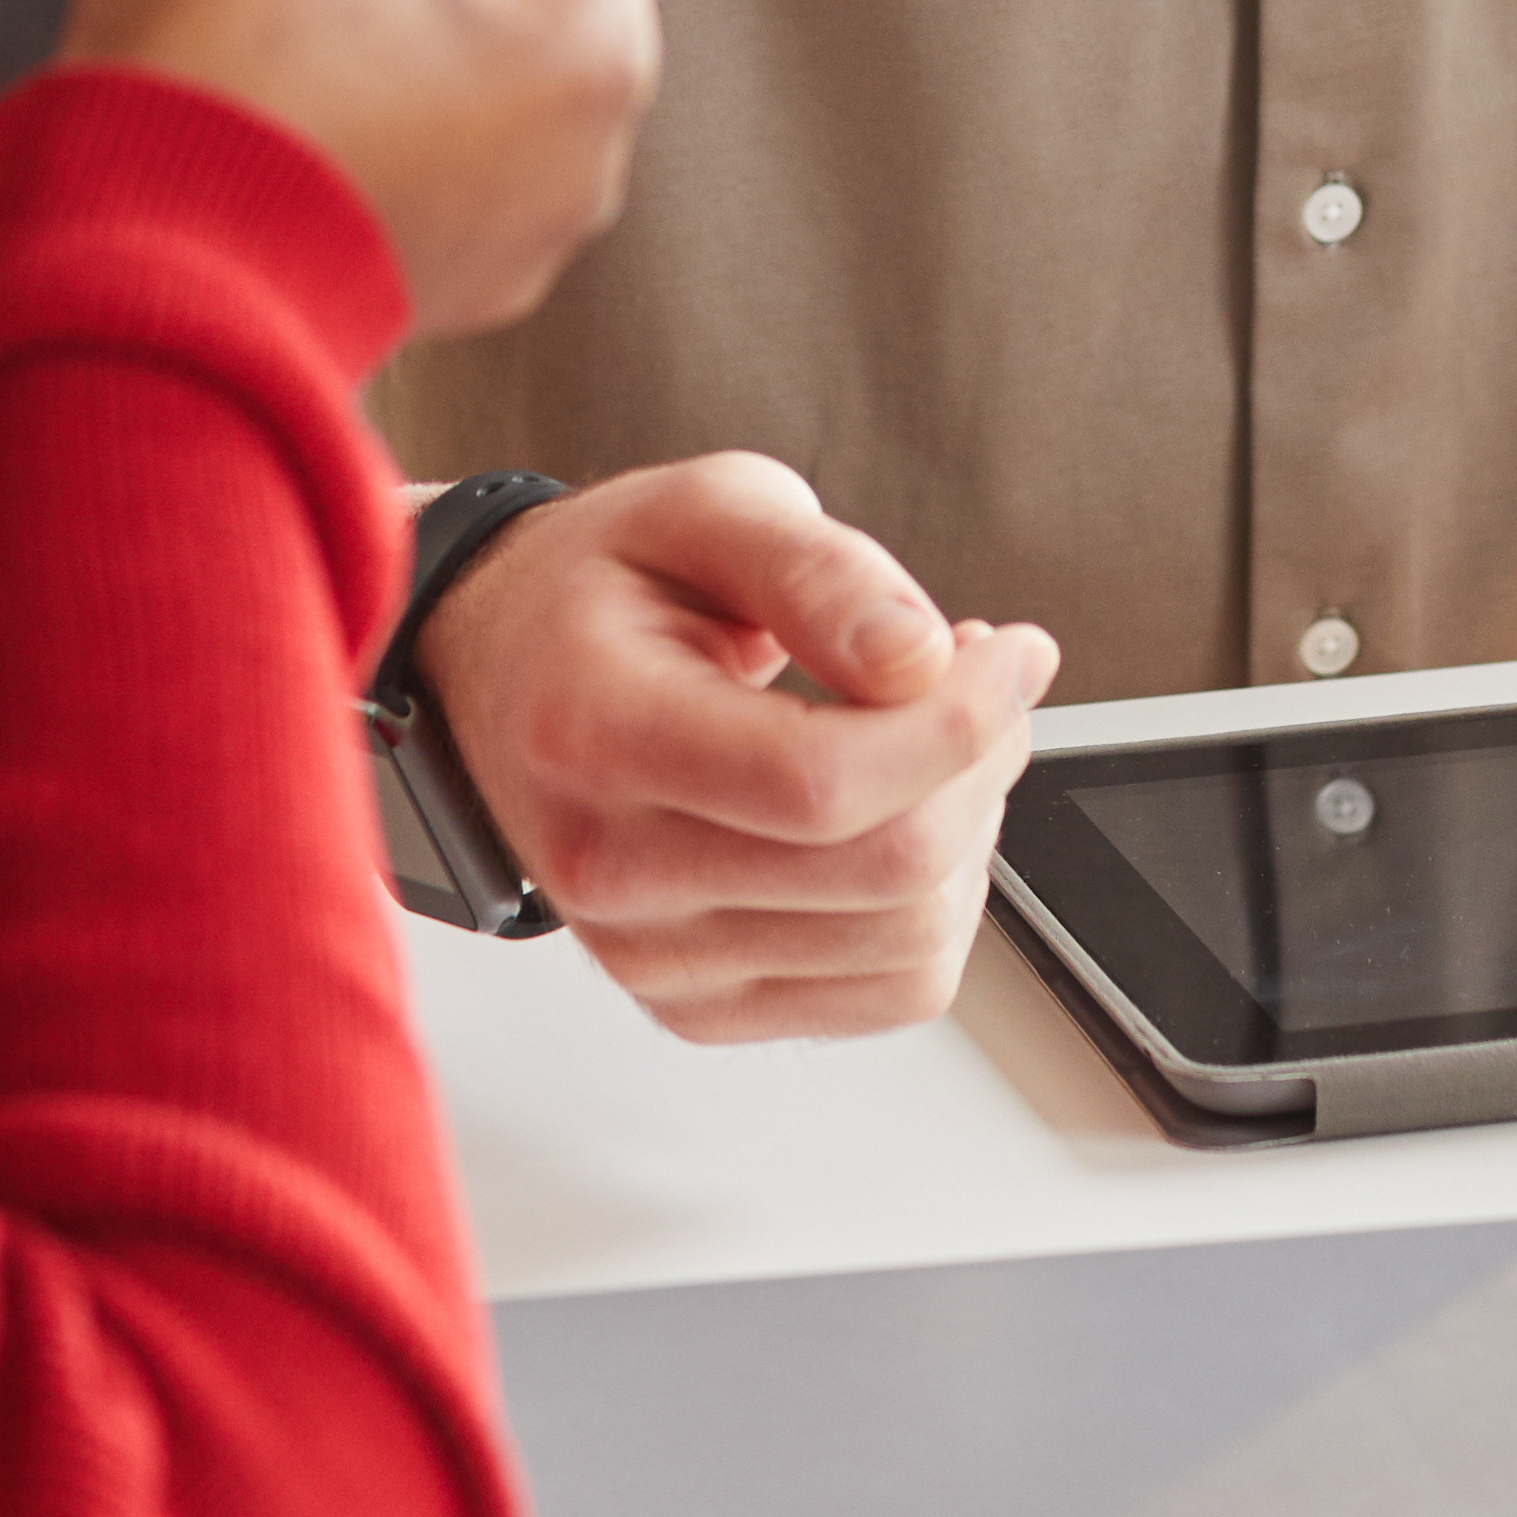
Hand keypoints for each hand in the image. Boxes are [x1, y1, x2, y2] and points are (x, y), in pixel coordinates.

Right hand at [58, 0, 654, 337]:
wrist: (127, 288)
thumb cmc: (225, 70)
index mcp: (600, 32)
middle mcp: (594, 148)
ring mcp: (522, 235)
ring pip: (455, 45)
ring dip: (367, 9)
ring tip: (257, 17)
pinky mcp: (440, 291)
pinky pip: (415, 147)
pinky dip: (348, 110)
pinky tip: (261, 110)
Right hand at [414, 453, 1061, 1042]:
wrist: (509, 673)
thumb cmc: (606, 588)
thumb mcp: (708, 509)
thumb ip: (815, 570)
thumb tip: (917, 658)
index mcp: (595, 730)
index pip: (820, 781)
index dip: (957, 720)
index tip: (1006, 650)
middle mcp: (609, 869)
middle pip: (884, 869)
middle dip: (980, 760)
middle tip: (977, 675)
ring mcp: (650, 958)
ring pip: (910, 942)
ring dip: (971, 829)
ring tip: (934, 733)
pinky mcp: (698, 1006)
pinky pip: (892, 993)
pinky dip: (939, 902)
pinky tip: (905, 811)